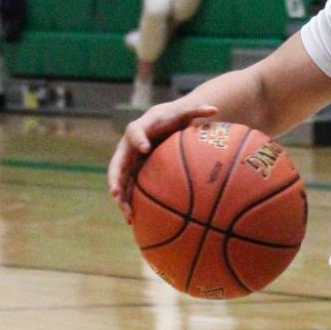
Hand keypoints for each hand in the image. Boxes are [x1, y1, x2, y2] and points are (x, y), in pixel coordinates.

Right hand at [108, 98, 218, 213]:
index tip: (145, 148)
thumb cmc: (172, 119)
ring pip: (118, 181)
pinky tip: (134, 220)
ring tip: (127, 214)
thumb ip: (196, 110)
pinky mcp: (132, 173)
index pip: (135, 132)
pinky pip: (126, 189)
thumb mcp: (183, 113)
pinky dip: (127, 203)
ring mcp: (127, 162)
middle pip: (117, 162)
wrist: (161, 124)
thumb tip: (215, 109)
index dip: (138, 139)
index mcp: (139, 129)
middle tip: (115, 192)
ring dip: (120, 197)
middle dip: (115, 178)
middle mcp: (128, 147)